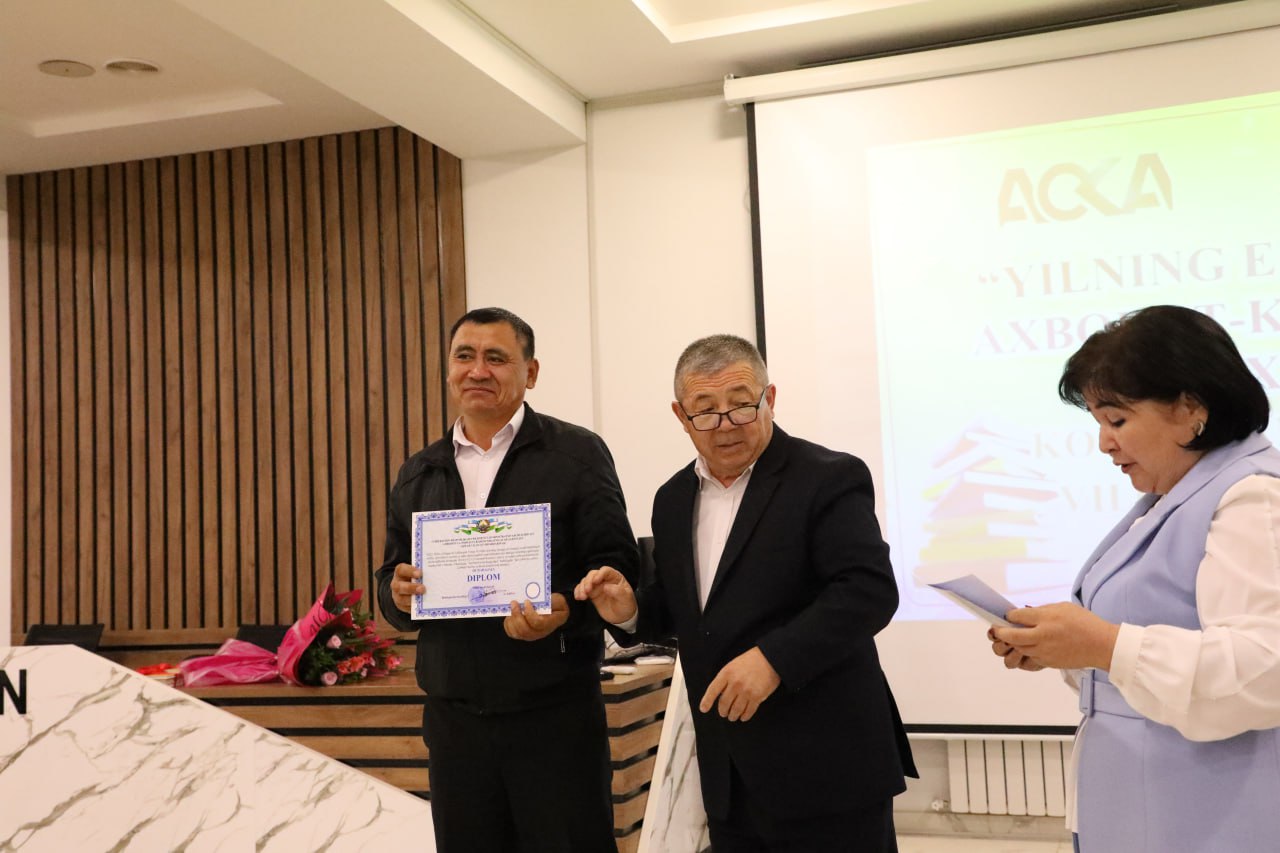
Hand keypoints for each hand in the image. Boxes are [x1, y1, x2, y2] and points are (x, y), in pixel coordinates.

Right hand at [391, 563, 424, 612]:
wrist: (412, 588)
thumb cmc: (418, 576)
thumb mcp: (419, 572)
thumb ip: (426, 572)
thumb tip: (440, 572)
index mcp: (400, 572)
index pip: (401, 570)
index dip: (410, 571)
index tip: (420, 573)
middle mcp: (396, 584)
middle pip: (398, 586)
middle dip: (411, 588)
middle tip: (423, 589)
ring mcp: (398, 596)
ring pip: (401, 599)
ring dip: (412, 599)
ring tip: (423, 599)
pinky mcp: (402, 606)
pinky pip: (407, 608)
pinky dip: (415, 607)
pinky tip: (424, 606)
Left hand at [504, 593, 569, 640]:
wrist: (554, 611)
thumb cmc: (555, 604)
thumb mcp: (558, 600)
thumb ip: (551, 600)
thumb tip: (538, 600)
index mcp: (550, 623)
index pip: (538, 623)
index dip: (530, 613)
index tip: (526, 602)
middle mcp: (540, 632)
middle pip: (525, 630)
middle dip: (517, 615)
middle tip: (514, 602)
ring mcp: (531, 635)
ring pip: (518, 633)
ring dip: (512, 620)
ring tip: (512, 607)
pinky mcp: (523, 635)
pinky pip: (512, 633)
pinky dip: (508, 624)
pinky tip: (509, 615)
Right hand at [573, 566, 637, 624]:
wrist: (622, 618)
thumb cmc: (626, 605)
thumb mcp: (627, 599)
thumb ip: (618, 592)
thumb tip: (606, 587)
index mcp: (615, 577)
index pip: (605, 571)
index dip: (599, 574)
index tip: (595, 581)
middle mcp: (605, 579)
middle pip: (593, 574)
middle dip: (588, 581)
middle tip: (587, 591)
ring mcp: (597, 586)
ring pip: (586, 581)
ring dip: (581, 587)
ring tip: (582, 597)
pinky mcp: (591, 594)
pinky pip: (582, 589)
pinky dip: (578, 591)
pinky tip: (578, 597)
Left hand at [699, 647, 780, 721]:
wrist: (770, 658)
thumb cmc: (751, 660)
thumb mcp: (733, 665)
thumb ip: (725, 678)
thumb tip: (720, 694)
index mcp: (726, 673)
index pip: (713, 690)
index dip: (707, 701)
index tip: (704, 709)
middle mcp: (735, 683)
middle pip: (724, 703)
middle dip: (722, 711)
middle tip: (723, 713)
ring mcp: (746, 691)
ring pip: (735, 710)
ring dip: (733, 716)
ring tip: (732, 717)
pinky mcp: (757, 697)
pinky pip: (748, 711)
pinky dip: (745, 716)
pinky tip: (743, 717)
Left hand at [990, 603, 1119, 670]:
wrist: (1102, 645)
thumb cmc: (1084, 623)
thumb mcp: (1062, 607)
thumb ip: (1041, 611)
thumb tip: (1023, 614)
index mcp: (1045, 619)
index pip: (1016, 617)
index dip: (1008, 616)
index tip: (1006, 615)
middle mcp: (1042, 636)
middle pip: (1010, 636)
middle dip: (999, 632)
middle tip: (997, 629)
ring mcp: (1044, 651)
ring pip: (1017, 649)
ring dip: (1011, 644)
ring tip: (1011, 639)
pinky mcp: (1047, 662)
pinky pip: (1028, 659)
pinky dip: (1024, 653)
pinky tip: (1026, 647)